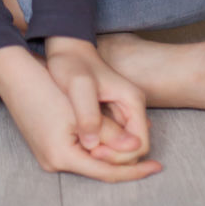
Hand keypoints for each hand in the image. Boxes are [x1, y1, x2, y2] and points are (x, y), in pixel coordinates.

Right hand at [0, 46, 161, 181]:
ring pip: (89, 159)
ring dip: (111, 150)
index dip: (135, 170)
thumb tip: (137, 148)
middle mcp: (52, 162)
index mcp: (61, 157)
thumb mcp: (84, 108)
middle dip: (124, 161)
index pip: (107, 172)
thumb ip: (111, 132)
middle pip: (98, 168)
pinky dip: (97, 144)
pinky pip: (79, 150)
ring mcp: (47, 154)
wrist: (14, 71)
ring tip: (134, 142)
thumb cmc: (46, 85)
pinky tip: (111, 134)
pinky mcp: (46, 144)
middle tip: (151, 156)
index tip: (158, 166)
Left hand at [44, 36, 150, 157]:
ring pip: (122, 147)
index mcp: (133, 101)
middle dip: (112, 157)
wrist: (65, 49)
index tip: (92, 150)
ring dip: (106, 152)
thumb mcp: (78, 86)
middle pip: (133, 149)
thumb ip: (88, 114)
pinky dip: (100, 145)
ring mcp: (123, 112)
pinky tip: (83, 141)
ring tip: (83, 147)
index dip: (119, 155)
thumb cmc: (71, 64)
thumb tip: (93, 145)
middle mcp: (133, 108)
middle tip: (86, 151)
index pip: (139, 145)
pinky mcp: (112, 115)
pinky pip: (112, 139)